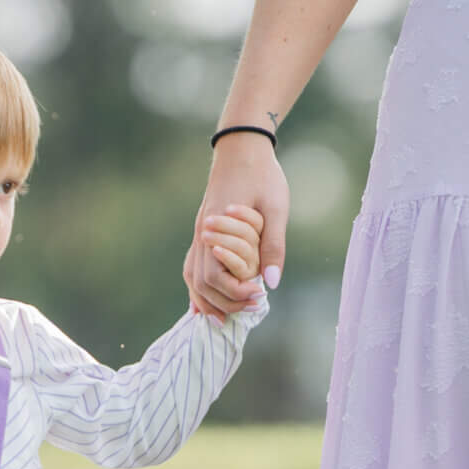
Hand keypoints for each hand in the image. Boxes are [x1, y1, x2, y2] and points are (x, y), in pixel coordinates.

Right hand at [184, 137, 288, 317]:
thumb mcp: (276, 208)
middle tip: (250, 310)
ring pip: (191, 277)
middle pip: (200, 283)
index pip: (214, 276)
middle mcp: (202, 235)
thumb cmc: (262, 176)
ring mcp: (199, 234)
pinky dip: (197, 288)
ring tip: (223, 320)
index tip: (258, 295)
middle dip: (223, 303)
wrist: (241, 148)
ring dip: (206, 301)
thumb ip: (273, 245)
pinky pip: (192, 267)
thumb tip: (271, 283)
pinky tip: (203, 302)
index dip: (233, 293)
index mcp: (217, 230)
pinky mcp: (202, 232)